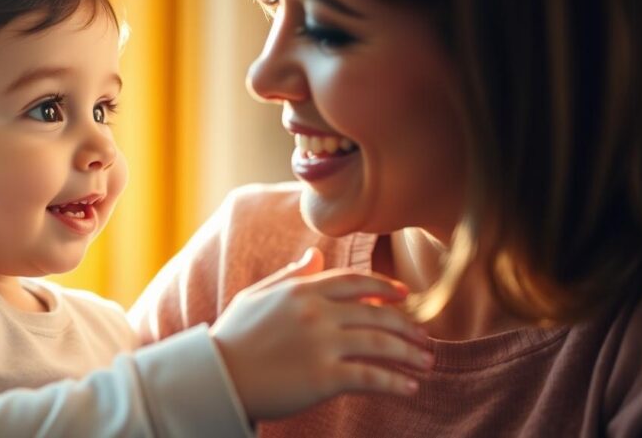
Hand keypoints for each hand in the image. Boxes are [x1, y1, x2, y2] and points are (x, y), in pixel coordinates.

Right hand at [211, 247, 431, 420]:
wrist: (215, 377)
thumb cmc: (232, 338)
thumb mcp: (256, 296)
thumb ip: (290, 275)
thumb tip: (315, 254)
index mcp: (301, 290)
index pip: (355, 281)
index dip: (385, 287)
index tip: (406, 296)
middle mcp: (316, 312)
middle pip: (376, 313)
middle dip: (407, 325)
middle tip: (424, 337)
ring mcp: (322, 344)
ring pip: (381, 343)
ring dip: (410, 354)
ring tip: (425, 364)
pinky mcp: (324, 377)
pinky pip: (371, 376)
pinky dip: (395, 382)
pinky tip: (409, 387)